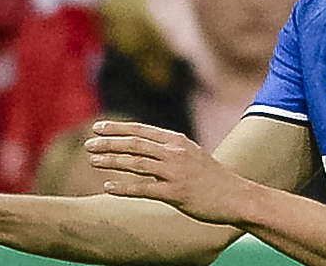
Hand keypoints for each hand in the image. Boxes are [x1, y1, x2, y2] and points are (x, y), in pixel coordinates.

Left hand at [86, 120, 255, 225]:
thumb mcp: (191, 153)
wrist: (237, 196)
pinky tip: (108, 187)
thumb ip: (169, 148)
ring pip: (136, 163)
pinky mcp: (176, 193)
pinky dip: (124, 187)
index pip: (140, 129)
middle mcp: (174, 153)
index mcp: (177, 140)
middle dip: (108, 143)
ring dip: (111, 161)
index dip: (116, 128)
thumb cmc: (211, 177)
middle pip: (134, 144)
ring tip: (93, 161)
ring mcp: (175, 173)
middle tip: (88, 144)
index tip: (97, 128)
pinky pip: (144, 189)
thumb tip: (144, 144)